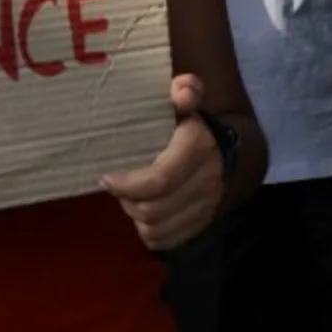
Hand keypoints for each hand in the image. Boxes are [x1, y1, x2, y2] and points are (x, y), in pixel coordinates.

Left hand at [101, 74, 225, 250]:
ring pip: (155, 228)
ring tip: (132, 198)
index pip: (158, 180)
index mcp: (198, 148)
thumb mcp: (186, 104)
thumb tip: (181, 91)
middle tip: (118, 187)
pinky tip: (145, 214)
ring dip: (136, 216)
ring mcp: (205, 207)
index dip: (127, 185)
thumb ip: (185, 90)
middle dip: (127, 201)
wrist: (226, 155)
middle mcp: (206, 180)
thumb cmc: (190, 128)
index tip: (106, 178)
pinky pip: (163, 241)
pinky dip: (148, 231)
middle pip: (152, 209)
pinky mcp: (200, 225)